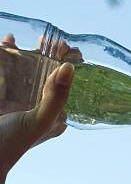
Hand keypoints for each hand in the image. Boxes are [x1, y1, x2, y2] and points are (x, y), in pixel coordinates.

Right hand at [0, 34, 77, 173]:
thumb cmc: (11, 144)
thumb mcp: (39, 121)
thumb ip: (56, 97)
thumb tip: (69, 68)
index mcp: (54, 114)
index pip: (68, 84)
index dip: (71, 64)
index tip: (67, 48)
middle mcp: (38, 105)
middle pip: (48, 72)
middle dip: (49, 53)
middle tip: (48, 39)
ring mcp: (18, 99)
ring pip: (27, 69)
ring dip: (26, 52)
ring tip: (22, 40)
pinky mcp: (2, 95)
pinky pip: (6, 70)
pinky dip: (6, 54)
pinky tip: (6, 43)